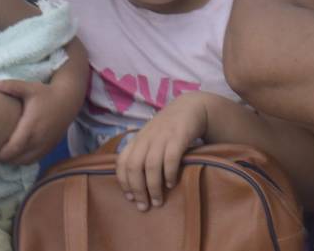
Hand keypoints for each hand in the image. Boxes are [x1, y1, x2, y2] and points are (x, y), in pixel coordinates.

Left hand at [0, 78, 74, 164]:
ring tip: (5, 151)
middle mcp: (38, 140)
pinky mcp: (50, 147)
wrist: (68, 99)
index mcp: (30, 127)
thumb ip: (11, 86)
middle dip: (4, 157)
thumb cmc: (46, 93)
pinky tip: (18, 151)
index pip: (13, 149)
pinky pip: (34, 160)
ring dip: (14, 159)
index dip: (1, 153)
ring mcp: (45, 145)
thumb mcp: (29, 87)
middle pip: (16, 158)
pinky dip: (24, 159)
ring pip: (25, 161)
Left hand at [115, 92, 213, 211]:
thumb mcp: (151, 137)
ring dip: (153, 187)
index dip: (124, 182)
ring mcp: (161, 136)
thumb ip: (142, 153)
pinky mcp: (178, 136)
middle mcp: (146, 138)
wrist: (190, 107)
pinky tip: (171, 184)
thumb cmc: (169, 128)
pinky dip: (169, 174)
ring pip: (151, 165)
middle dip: (138, 189)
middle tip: (144, 206)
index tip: (130, 198)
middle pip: (134, 166)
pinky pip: (170, 158)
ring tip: (158, 201)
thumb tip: (135, 182)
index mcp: (137, 139)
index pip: (122, 162)